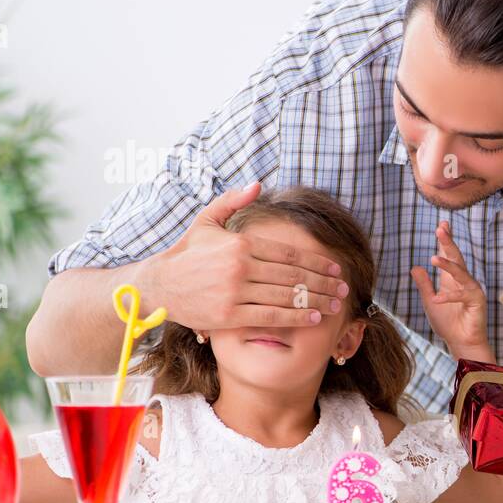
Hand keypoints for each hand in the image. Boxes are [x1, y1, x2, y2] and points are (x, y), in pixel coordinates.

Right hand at [145, 183, 348, 330]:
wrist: (158, 286)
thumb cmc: (186, 253)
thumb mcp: (206, 220)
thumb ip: (232, 201)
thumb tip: (257, 184)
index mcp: (240, 243)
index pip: (288, 254)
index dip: (316, 262)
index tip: (335, 268)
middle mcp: (240, 267)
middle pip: (293, 276)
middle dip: (323, 283)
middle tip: (344, 288)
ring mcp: (234, 292)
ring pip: (286, 297)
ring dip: (316, 301)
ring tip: (336, 305)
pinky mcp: (229, 315)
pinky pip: (270, 317)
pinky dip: (295, 318)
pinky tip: (314, 319)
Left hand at [410, 222, 491, 360]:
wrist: (461, 342)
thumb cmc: (448, 324)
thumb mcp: (430, 302)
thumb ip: (424, 285)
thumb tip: (415, 267)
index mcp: (452, 279)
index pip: (449, 255)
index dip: (445, 240)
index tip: (442, 224)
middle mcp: (464, 281)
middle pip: (457, 257)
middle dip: (448, 242)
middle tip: (441, 228)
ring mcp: (472, 289)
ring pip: (460, 273)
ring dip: (448, 265)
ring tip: (433, 258)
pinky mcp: (477, 301)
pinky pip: (462, 295)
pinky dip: (450, 296)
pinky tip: (438, 298)